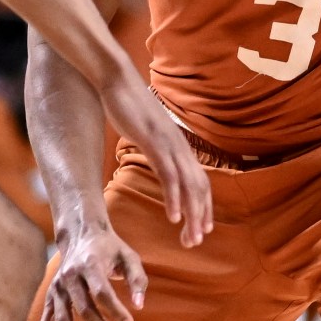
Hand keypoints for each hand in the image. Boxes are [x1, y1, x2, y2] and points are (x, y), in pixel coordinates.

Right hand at [37, 220, 144, 320]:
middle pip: (83, 308)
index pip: (101, 292)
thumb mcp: (129, 257)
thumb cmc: (110, 249)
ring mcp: (57, 288)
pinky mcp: (51, 298)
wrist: (81, 235)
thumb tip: (139, 306)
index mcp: (89, 264)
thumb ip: (137, 280)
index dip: (115, 309)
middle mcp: (69, 277)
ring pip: (62, 320)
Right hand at [96, 76, 210, 246]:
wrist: (116, 80)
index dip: (204, 206)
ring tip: (190, 237)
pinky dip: (174, 197)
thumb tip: (157, 158)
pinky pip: (169, 174)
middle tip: (196, 241)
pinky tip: (173, 216)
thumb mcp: (146, 132)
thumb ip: (155, 146)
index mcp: (178, 146)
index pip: (200, 181)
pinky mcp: (154, 142)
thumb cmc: (128, 106)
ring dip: (192, 214)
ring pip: (188, 185)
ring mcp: (169, 144)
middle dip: (200, 217)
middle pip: (199, 188)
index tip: (202, 228)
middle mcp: (180, 146)